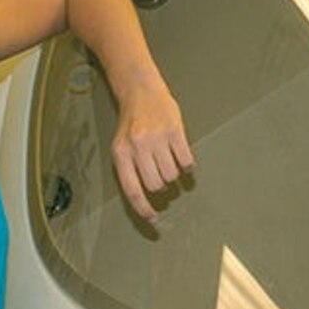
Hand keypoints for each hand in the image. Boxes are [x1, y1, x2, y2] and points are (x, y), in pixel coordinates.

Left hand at [110, 84, 193, 220]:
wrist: (141, 90)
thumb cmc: (132, 122)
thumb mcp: (121, 145)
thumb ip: (129, 170)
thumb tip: (141, 200)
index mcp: (121, 153)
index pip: (132, 190)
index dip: (143, 208)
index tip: (153, 218)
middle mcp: (137, 146)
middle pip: (155, 185)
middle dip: (161, 185)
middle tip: (160, 174)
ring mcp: (157, 138)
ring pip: (171, 175)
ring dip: (173, 174)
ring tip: (168, 160)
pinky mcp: (175, 131)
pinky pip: (186, 161)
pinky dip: (187, 165)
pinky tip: (182, 157)